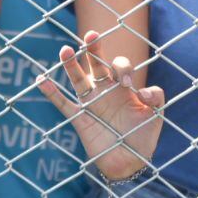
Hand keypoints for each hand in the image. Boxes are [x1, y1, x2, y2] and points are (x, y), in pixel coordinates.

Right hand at [37, 30, 164, 180]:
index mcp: (123, 86)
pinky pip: (63, 104)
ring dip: (71, 65)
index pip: (119, 66)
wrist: (131, 162)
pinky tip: (41, 80)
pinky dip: (51, 93)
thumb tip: (143, 91)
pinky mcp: (80, 118)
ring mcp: (91, 103)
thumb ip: (157, 97)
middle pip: (96, 64)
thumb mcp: (157, 114)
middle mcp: (105, 90)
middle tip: (91, 35)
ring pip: (77, 79)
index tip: (129, 85)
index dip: (123, 69)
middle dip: (93, 48)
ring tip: (65, 50)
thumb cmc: (143, 136)